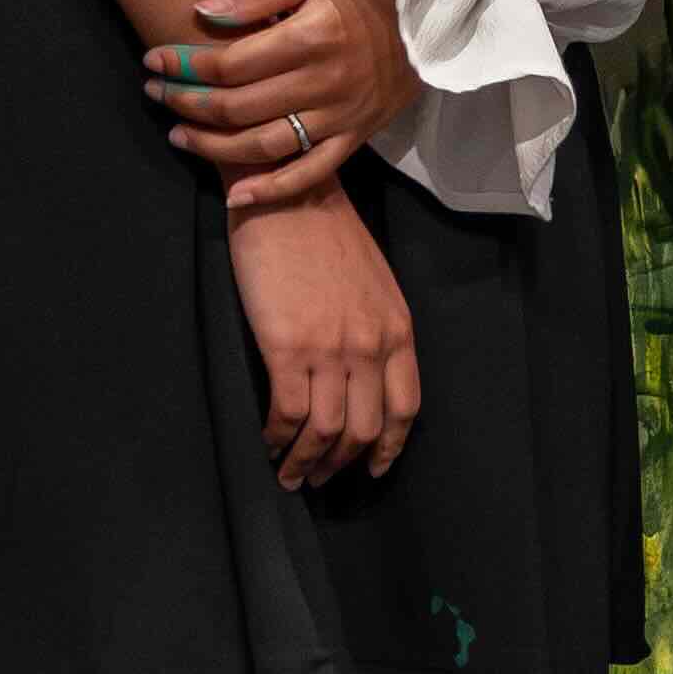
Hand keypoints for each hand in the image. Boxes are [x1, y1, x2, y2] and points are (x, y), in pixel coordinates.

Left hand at [161, 0, 422, 212]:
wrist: (429, 20)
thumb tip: (203, 12)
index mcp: (311, 36)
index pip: (230, 63)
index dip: (184, 65)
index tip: (154, 59)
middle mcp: (323, 82)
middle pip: (237, 107)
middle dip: (186, 102)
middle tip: (155, 93)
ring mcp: (339, 117)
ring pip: (263, 146)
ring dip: (212, 147)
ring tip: (178, 134)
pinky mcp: (353, 139)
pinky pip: (308, 174)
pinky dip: (270, 190)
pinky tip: (234, 195)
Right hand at [230, 188, 419, 488]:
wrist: (289, 194)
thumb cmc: (324, 234)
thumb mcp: (372, 284)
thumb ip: (375, 330)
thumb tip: (361, 375)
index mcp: (398, 330)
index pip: (406, 409)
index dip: (387, 448)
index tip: (371, 469)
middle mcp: (372, 346)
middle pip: (364, 429)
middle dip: (341, 464)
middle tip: (318, 479)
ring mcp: (332, 349)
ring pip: (326, 432)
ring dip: (305, 462)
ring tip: (289, 475)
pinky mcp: (288, 346)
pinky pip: (288, 413)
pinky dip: (277, 437)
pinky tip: (266, 442)